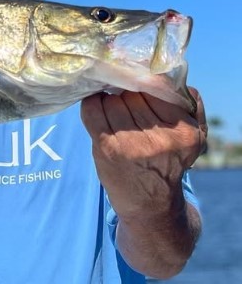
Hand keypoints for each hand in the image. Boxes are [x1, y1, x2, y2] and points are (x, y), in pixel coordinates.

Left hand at [80, 87, 206, 221]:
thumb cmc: (168, 163)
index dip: (143, 86)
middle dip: (125, 94)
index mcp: (185, 130)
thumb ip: (189, 105)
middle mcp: (161, 138)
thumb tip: (170, 76)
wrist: (150, 207)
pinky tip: (95, 107)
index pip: (157, 89)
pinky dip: (91, 104)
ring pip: (113, 100)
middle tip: (122, 103)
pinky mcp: (108, 149)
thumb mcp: (193, 137)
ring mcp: (133, 144)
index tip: (136, 89)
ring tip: (111, 111)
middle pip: (133, 94)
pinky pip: (93, 110)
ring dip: (108, 101)